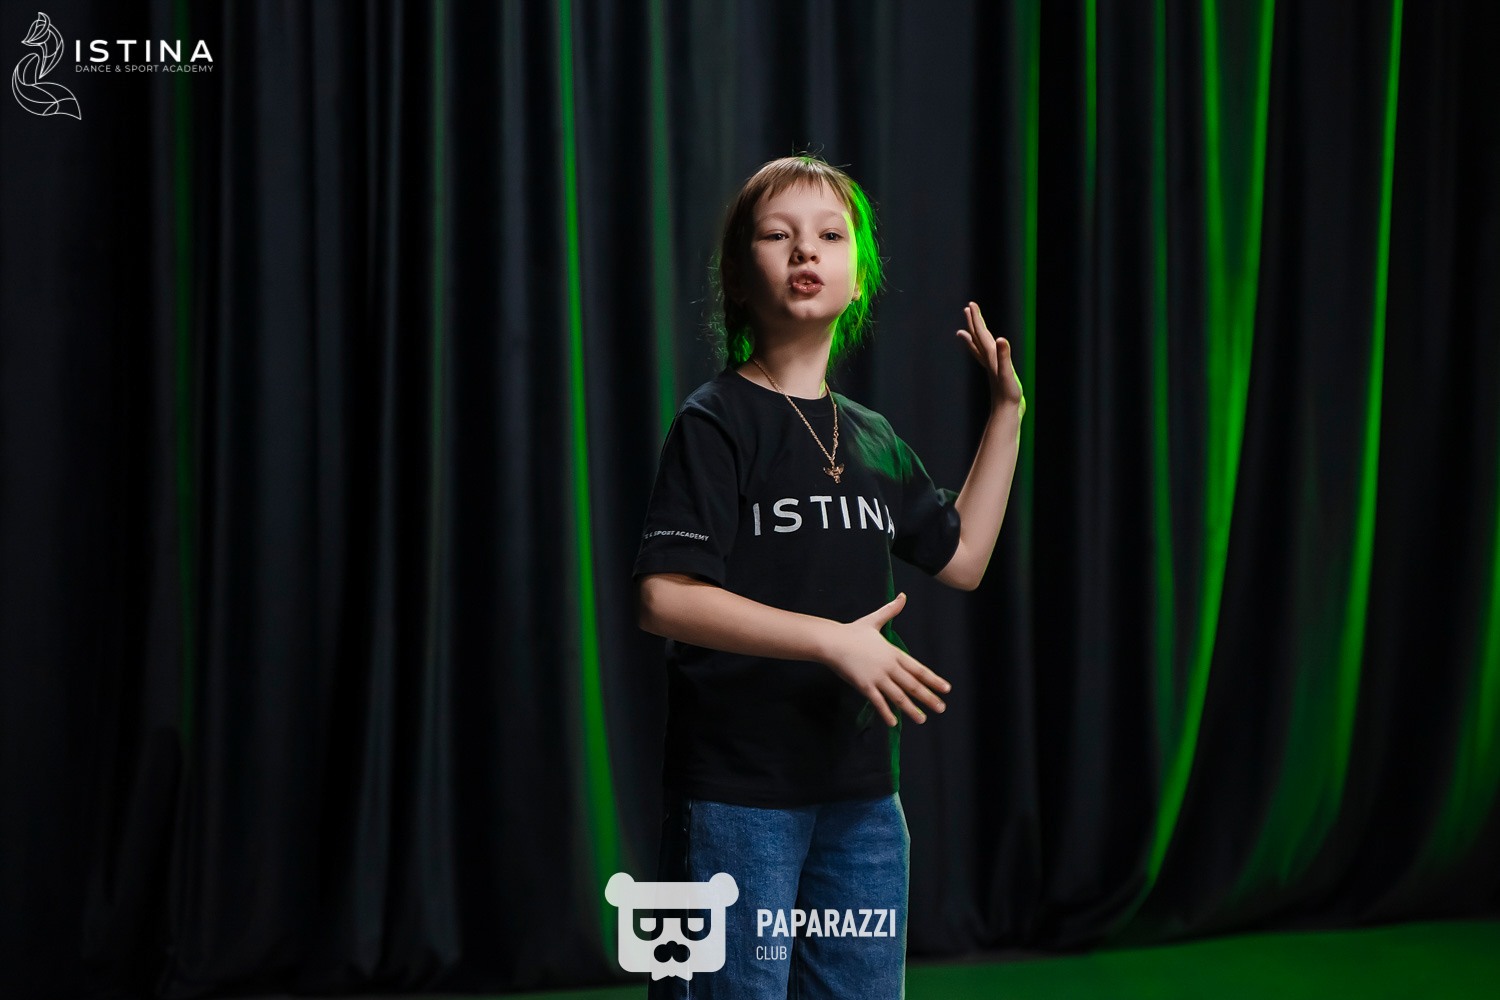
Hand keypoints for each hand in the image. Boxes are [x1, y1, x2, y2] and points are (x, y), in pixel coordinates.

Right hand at [820, 593, 951, 726]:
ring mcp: (877, 677)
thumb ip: (891, 610)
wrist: (832, 641)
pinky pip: (878, 702)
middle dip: (928, 697)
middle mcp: (889, 666)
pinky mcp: (864, 685)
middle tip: (941, 708)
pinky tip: (894, 722)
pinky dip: (886, 713)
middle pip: (912, 685)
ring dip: (911, 709)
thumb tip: (903, 596)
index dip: (933, 680)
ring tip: (922, 719)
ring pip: (898, 696)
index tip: (946, 689)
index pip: (918, 669)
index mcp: (893, 653)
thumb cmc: (852, 632)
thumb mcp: (874, 620)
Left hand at [956, 300, 1024, 418]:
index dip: (976, 319)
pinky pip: (987, 358)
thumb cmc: (1008, 394)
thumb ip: (1004, 356)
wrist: (1006, 413)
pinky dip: (983, 351)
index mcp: (991, 356)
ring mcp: (992, 368)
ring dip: (974, 337)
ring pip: (980, 348)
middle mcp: (989, 360)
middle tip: (968, 308)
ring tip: (964, 331)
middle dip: (974, 323)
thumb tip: (1001, 339)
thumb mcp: (1008, 372)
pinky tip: (985, 353)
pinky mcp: (996, 374)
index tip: (970, 305)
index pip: (981, 334)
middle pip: (978, 338)